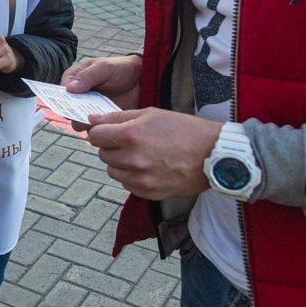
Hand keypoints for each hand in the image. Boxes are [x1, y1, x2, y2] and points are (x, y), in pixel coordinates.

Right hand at [63, 54, 141, 129]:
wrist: (141, 81)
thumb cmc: (121, 68)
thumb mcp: (105, 67)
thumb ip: (88, 76)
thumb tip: (68, 88)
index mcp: (75, 77)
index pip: (61, 90)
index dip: (62, 98)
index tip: (68, 104)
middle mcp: (78, 94)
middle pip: (68, 108)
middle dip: (73, 113)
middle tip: (82, 116)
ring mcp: (89, 108)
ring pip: (79, 120)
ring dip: (84, 123)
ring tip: (95, 124)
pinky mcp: (100, 119)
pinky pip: (94, 127)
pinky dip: (98, 128)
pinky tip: (106, 127)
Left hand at [84, 108, 220, 200]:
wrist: (214, 155)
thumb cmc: (184, 129)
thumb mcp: (150, 114)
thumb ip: (117, 117)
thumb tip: (91, 119)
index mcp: (131, 135)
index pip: (95, 136)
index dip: (100, 131)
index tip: (108, 130)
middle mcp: (133, 159)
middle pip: (103, 154)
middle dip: (111, 147)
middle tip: (129, 141)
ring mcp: (141, 179)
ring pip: (112, 171)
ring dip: (119, 163)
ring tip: (140, 154)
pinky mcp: (149, 193)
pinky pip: (127, 184)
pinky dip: (131, 176)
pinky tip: (148, 167)